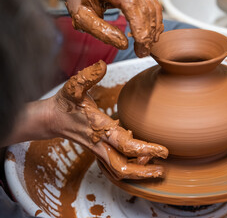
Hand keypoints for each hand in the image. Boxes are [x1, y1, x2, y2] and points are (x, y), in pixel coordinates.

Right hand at [49, 60, 167, 178]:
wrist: (51, 119)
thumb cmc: (65, 103)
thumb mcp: (73, 87)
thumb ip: (88, 76)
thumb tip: (102, 65)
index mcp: (99, 129)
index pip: (126, 145)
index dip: (146, 150)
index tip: (163, 151)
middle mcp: (100, 144)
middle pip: (122, 167)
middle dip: (143, 171)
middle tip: (162, 170)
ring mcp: (98, 151)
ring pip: (118, 171)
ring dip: (137, 173)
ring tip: (155, 169)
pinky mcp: (98, 153)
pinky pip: (114, 167)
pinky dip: (128, 168)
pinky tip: (141, 162)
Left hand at [52, 0, 163, 56]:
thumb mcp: (81, 17)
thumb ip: (101, 31)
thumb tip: (123, 44)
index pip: (130, 3)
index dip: (139, 25)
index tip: (140, 45)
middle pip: (145, 6)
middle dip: (147, 32)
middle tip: (142, 52)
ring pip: (153, 6)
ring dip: (153, 29)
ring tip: (146, 46)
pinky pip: (153, 4)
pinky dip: (155, 21)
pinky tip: (151, 34)